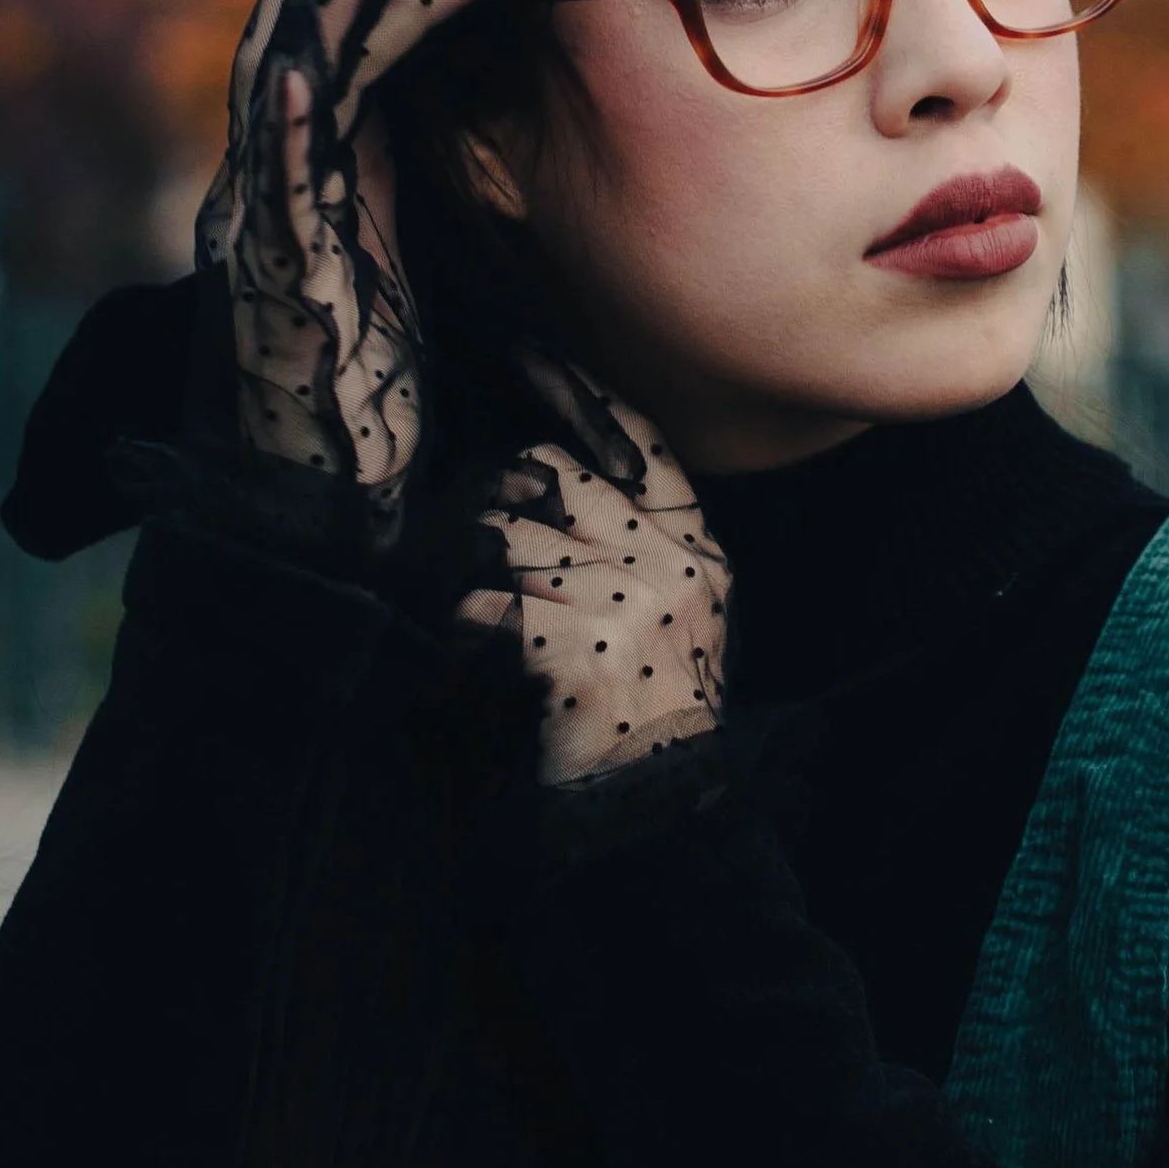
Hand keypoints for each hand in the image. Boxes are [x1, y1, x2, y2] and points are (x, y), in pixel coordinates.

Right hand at [197, 0, 505, 538]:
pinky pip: (273, 194)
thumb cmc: (388, 435)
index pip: (355, 52)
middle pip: (301, 35)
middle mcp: (275, 199)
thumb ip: (468, 226)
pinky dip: (288, 123)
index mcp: (322, 193)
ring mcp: (263, 242)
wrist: (317, 550)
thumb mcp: (445, 297)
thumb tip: (543, 172)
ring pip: (279, 88)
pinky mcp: (271, 297)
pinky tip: (312, 63)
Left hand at [457, 359, 732, 784]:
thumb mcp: (670, 622)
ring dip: (478, 581)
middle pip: (555, 478)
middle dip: (505, 508)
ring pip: (511, 539)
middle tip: (483, 557)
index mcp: (701, 554)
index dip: (581, 389)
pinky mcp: (581, 645)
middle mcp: (676, 566)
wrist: (657, 823)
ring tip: (486, 629)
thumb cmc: (647, 720)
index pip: (641, 443)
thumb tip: (543, 473)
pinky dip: (468, 637)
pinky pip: (488, 605)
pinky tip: (483, 667)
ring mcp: (633, 603)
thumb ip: (632, 546)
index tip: (530, 345)